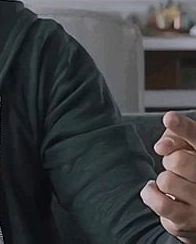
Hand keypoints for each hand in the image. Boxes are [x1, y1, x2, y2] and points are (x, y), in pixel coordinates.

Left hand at [140, 111, 195, 242]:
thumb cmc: (189, 170)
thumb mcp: (185, 147)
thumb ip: (175, 138)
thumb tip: (162, 147)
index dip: (182, 127)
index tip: (169, 118)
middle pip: (178, 161)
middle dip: (171, 162)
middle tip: (179, 169)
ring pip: (166, 181)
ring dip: (163, 181)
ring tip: (174, 184)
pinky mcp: (187, 221)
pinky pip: (160, 203)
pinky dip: (151, 195)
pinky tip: (159, 193)